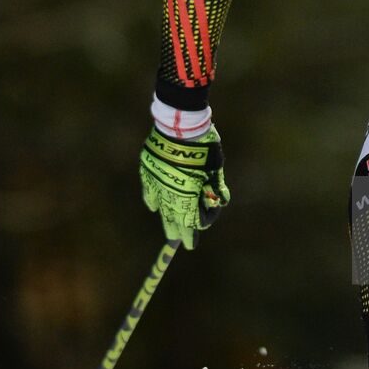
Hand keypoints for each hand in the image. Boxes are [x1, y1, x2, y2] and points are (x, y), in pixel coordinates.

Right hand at [139, 126, 229, 248]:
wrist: (180, 125)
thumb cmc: (204, 147)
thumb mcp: (216, 167)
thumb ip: (217, 186)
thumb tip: (221, 201)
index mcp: (188, 196)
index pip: (193, 222)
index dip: (199, 227)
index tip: (200, 232)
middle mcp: (170, 195)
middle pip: (175, 220)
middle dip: (181, 233)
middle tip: (183, 242)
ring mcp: (157, 184)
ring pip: (162, 209)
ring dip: (167, 220)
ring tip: (170, 231)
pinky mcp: (148, 173)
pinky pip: (149, 192)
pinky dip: (152, 201)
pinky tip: (154, 208)